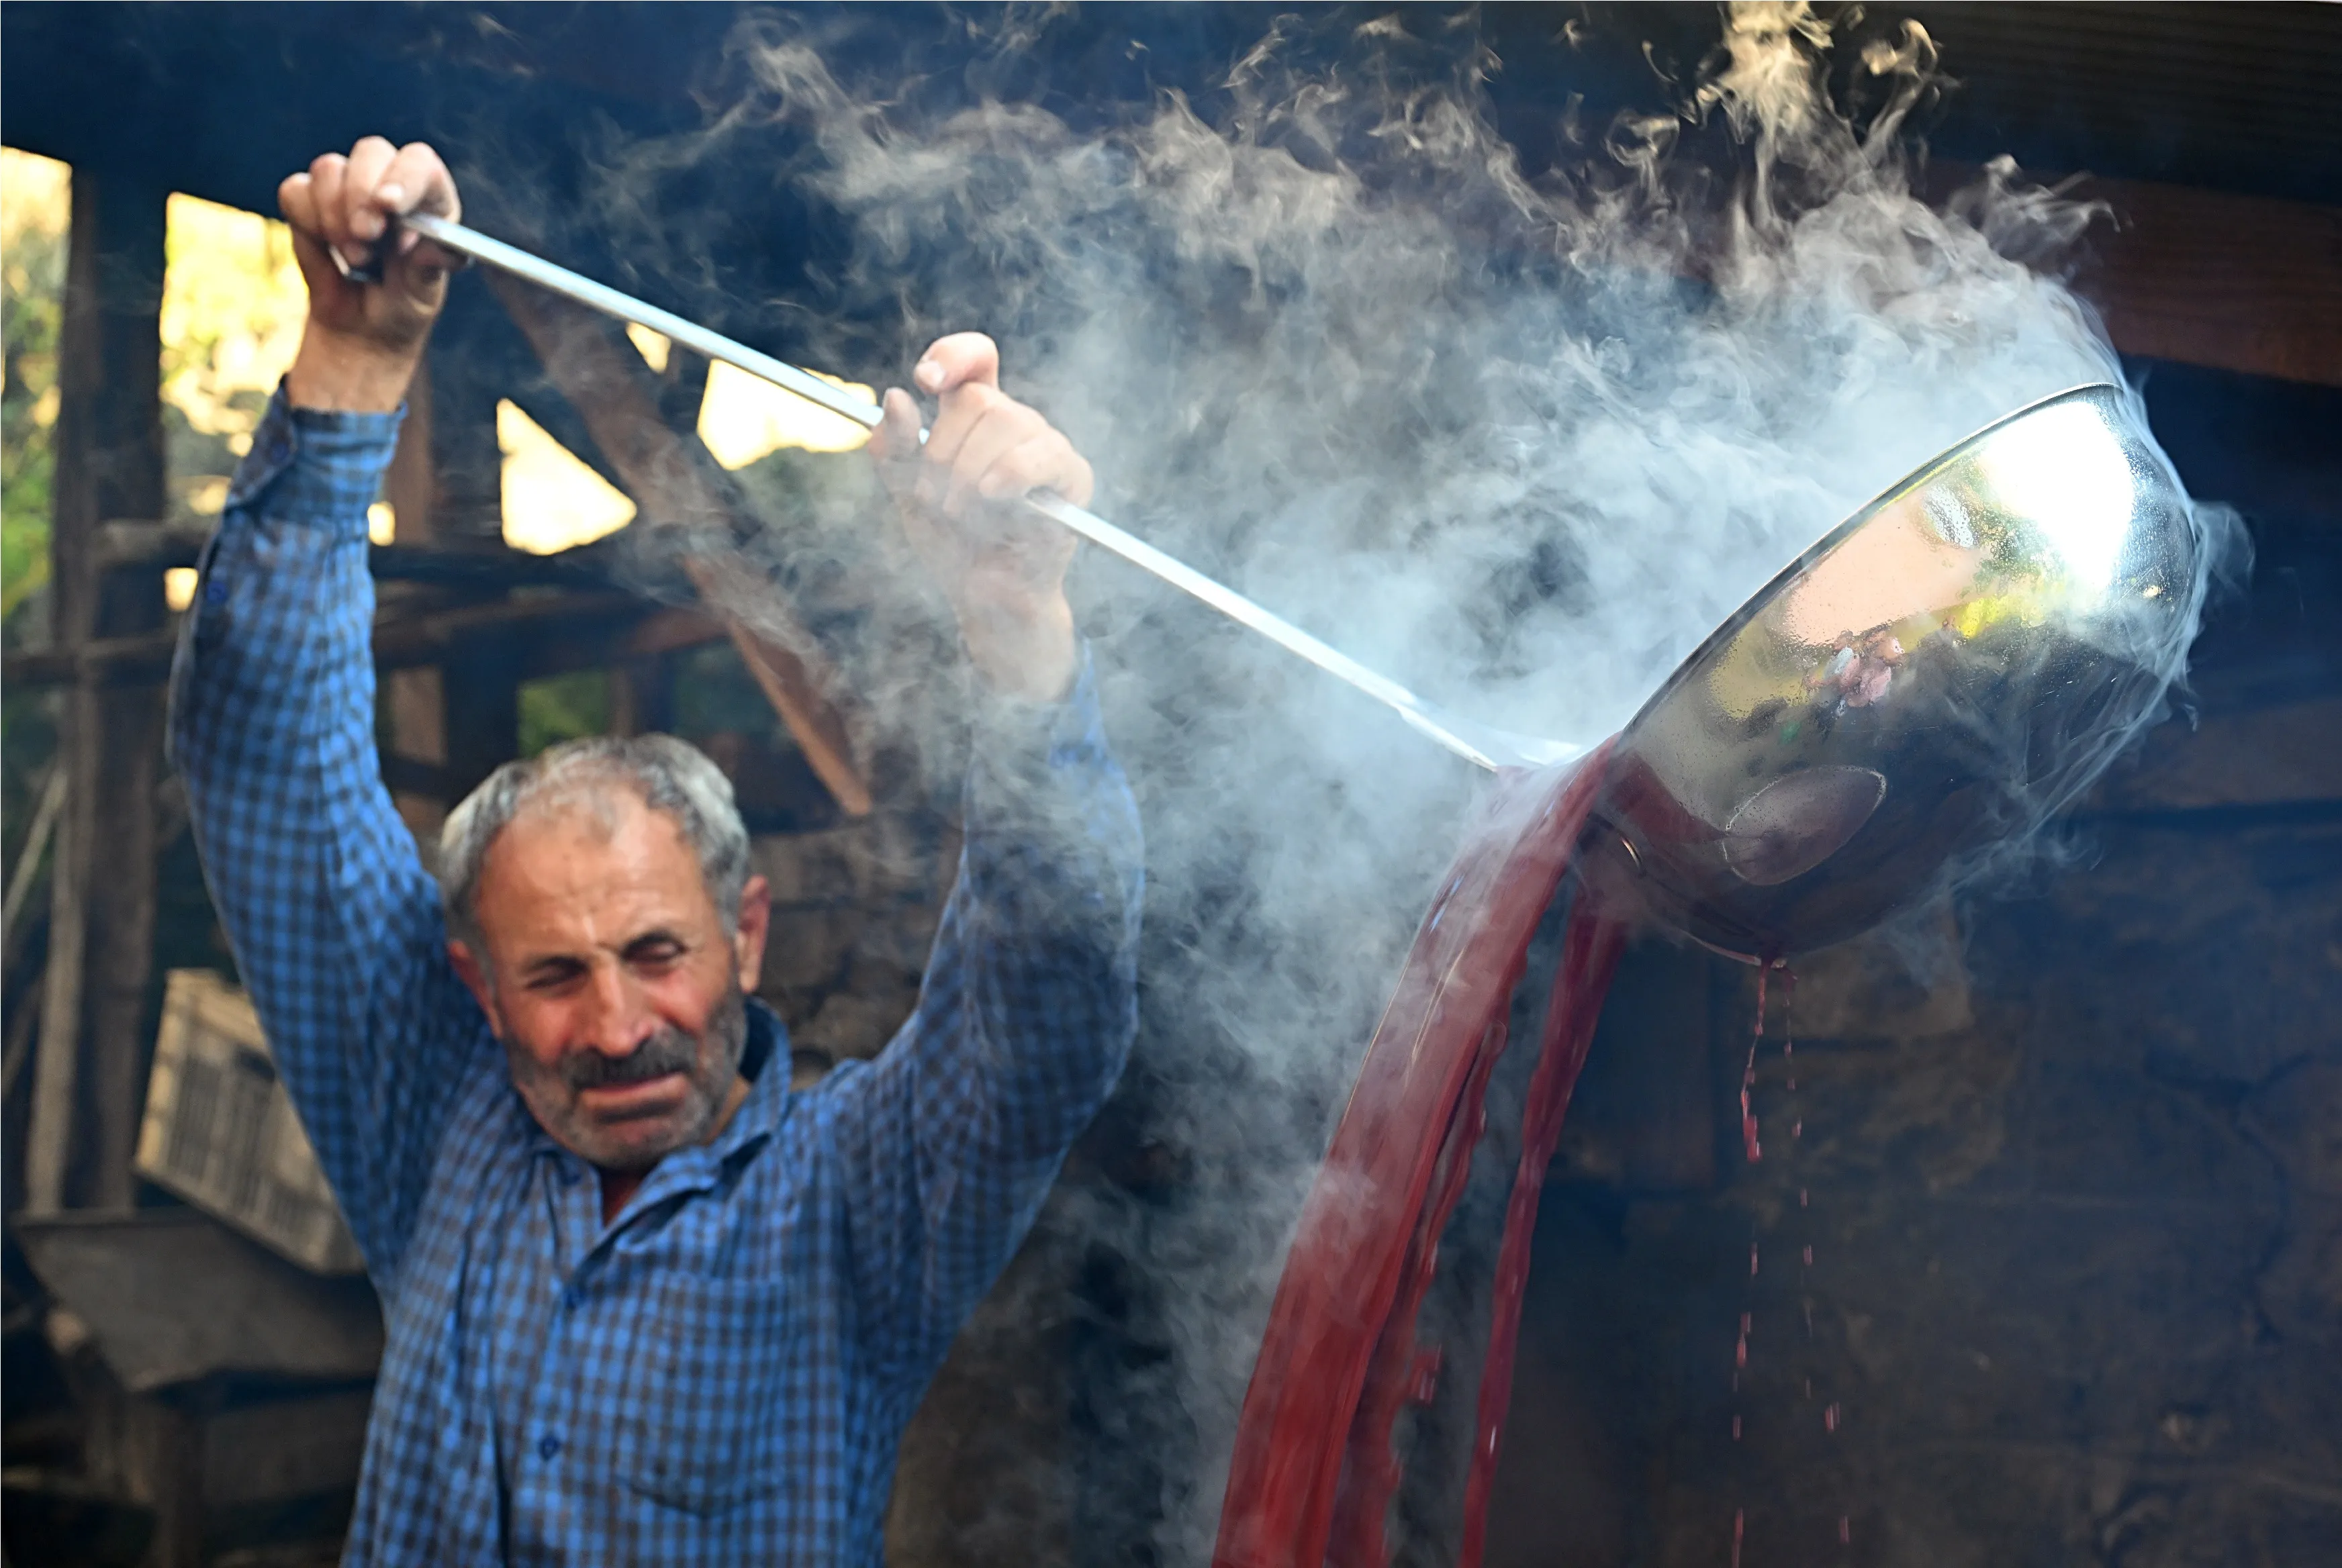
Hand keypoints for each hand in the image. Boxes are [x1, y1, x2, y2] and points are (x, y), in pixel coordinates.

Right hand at [279, 138, 464, 411]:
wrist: (364, 326)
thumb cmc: (404, 302)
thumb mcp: (424, 293)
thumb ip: (427, 267)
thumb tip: (426, 247)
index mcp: (430, 197)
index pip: (421, 164)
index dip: (404, 179)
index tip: (389, 206)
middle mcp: (389, 180)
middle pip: (371, 152)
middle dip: (362, 195)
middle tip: (366, 237)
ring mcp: (347, 185)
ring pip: (329, 168)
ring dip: (336, 217)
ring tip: (357, 257)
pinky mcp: (308, 198)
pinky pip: (295, 191)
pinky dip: (308, 221)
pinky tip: (329, 248)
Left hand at [869, 333, 1088, 701]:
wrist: (982, 596)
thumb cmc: (951, 542)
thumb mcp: (906, 492)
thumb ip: (893, 447)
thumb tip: (898, 396)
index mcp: (974, 417)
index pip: (975, 358)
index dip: (952, 355)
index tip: (925, 383)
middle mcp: (1014, 422)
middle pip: (977, 397)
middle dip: (943, 452)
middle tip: (936, 499)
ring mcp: (1045, 444)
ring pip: (1002, 420)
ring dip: (967, 473)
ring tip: (961, 512)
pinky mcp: (1071, 474)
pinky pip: (1040, 454)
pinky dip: (1009, 474)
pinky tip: (993, 496)